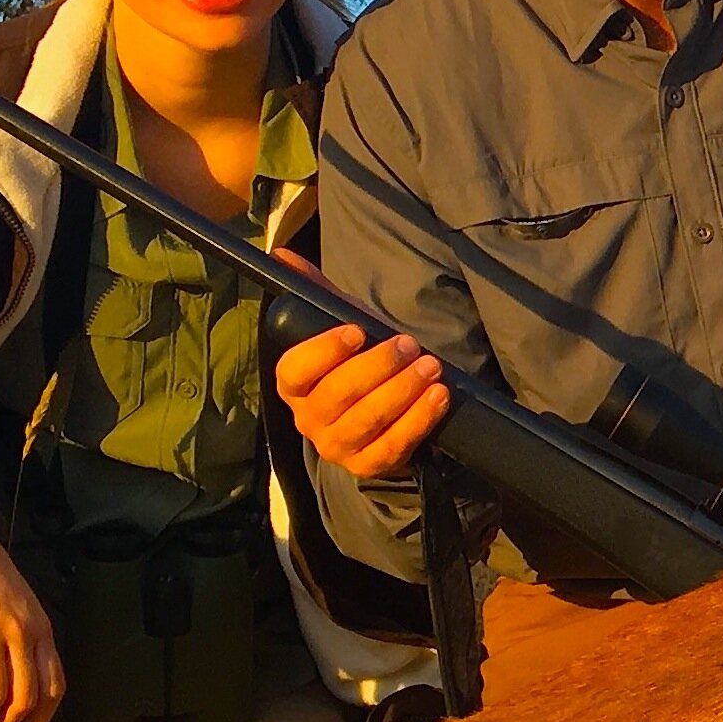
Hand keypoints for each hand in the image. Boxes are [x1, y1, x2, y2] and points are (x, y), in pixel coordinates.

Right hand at [271, 251, 451, 479]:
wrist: (384, 420)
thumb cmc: (357, 366)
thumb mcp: (339, 328)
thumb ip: (316, 294)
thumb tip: (283, 255)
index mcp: (293, 387)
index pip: (294, 370)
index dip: (323, 350)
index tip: (355, 330)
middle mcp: (309, 420)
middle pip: (337, 394)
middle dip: (377, 366)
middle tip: (408, 344)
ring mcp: (338, 447)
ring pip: (367, 419)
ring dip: (402, 390)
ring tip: (431, 366)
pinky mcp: (369, 466)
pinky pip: (394, 445)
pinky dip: (419, 419)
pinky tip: (439, 395)